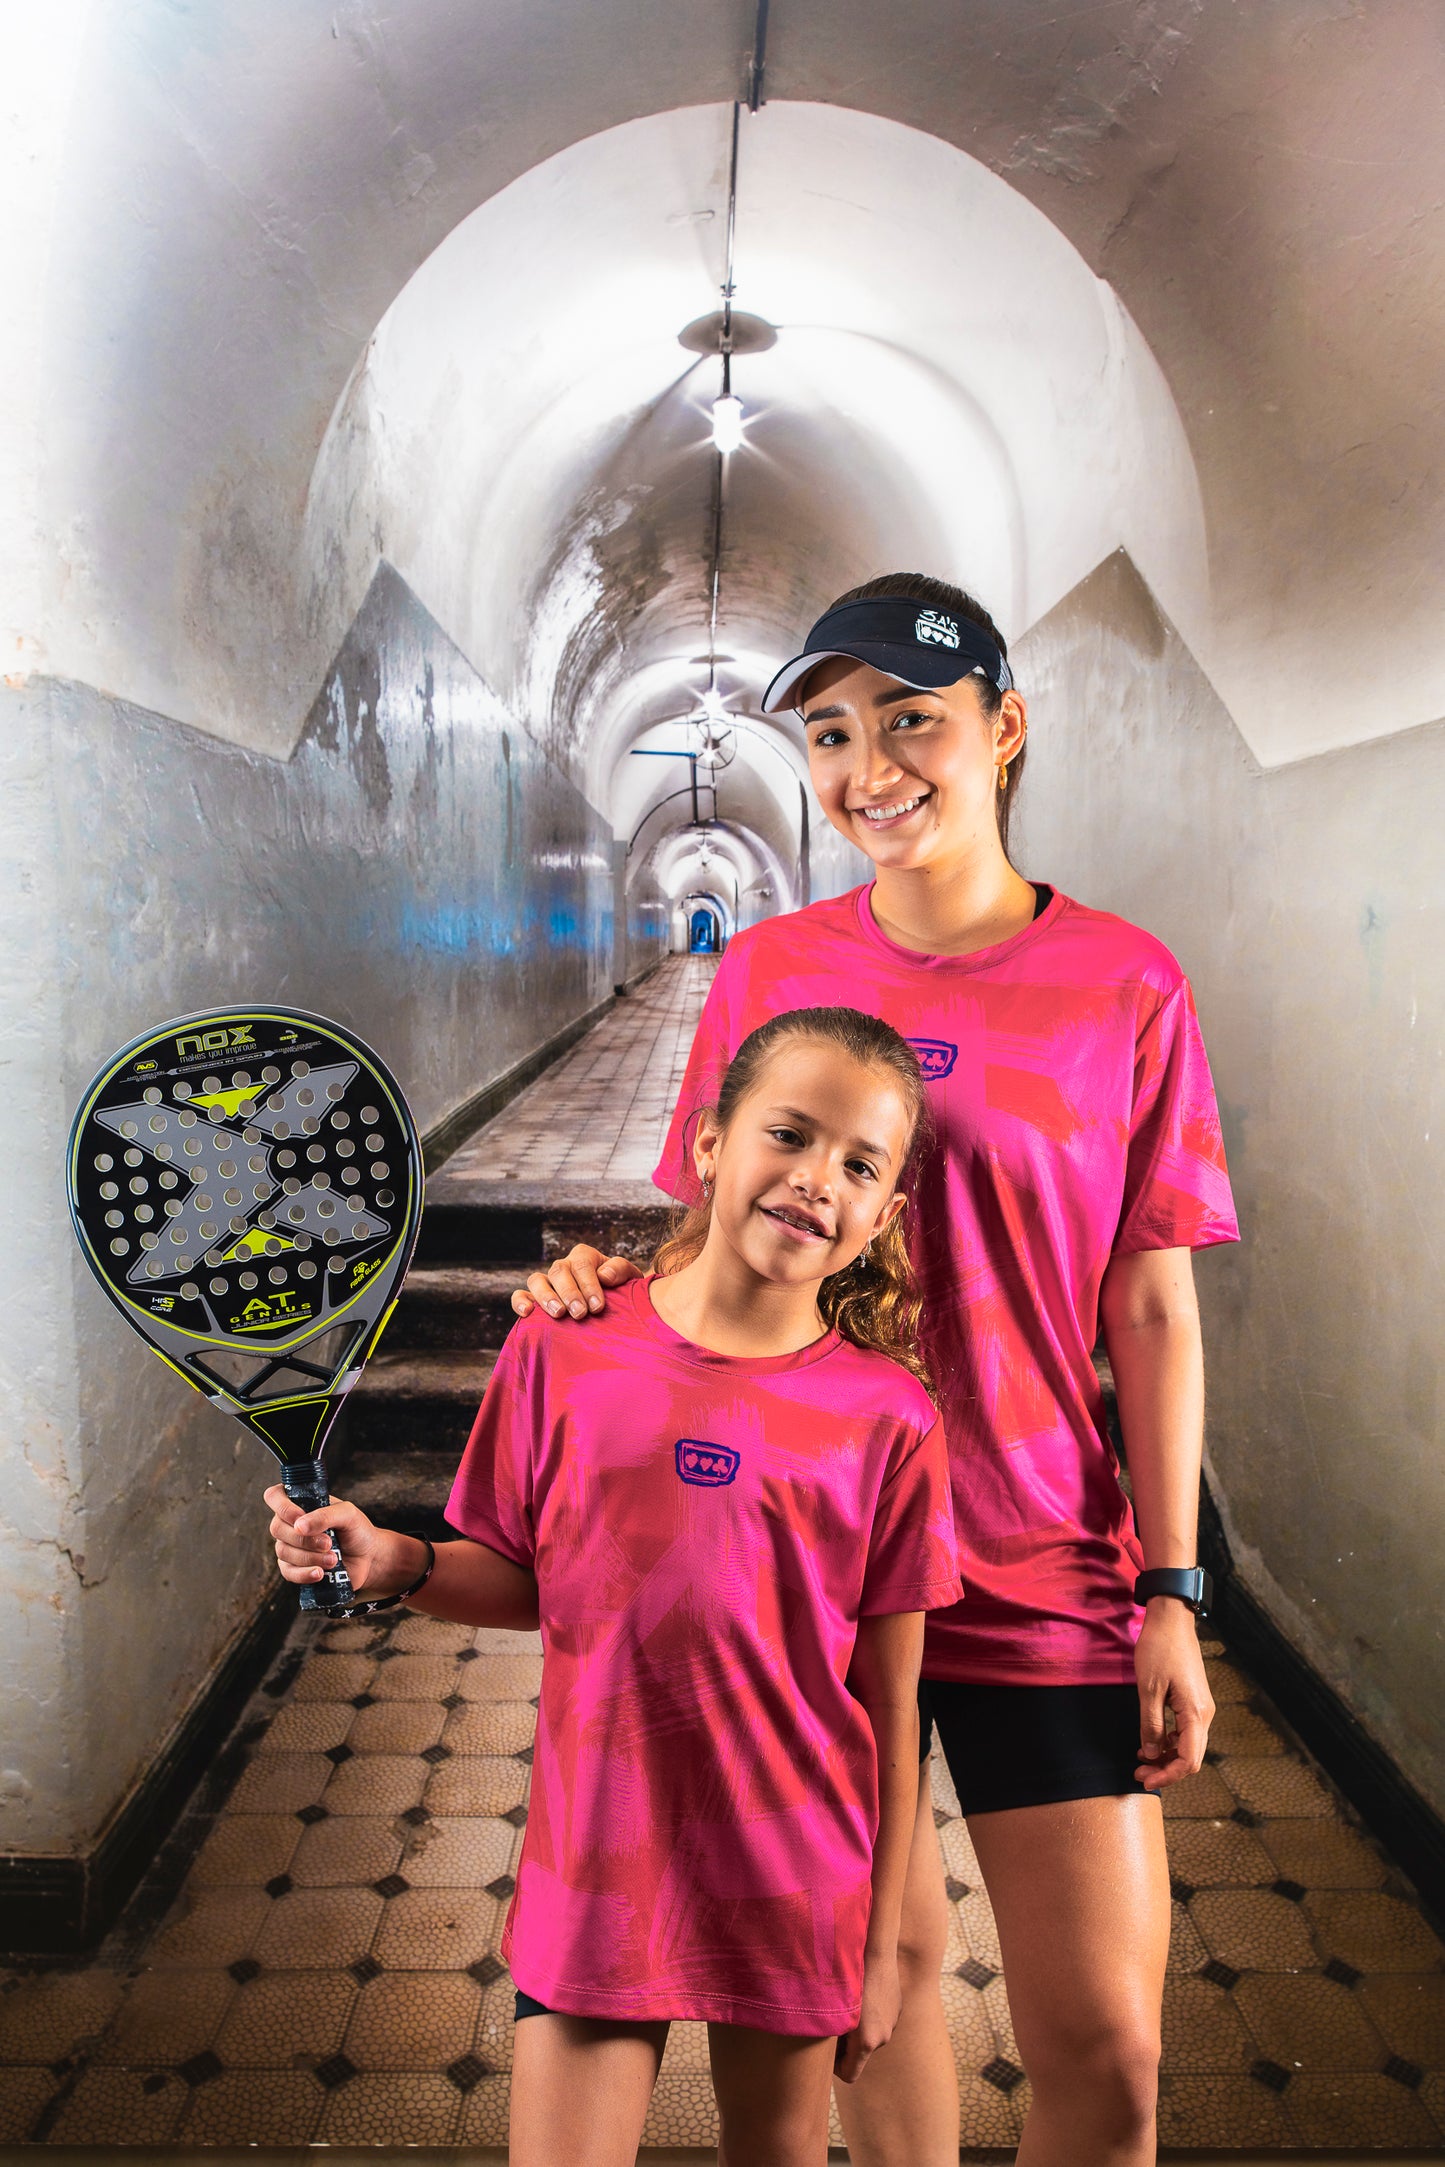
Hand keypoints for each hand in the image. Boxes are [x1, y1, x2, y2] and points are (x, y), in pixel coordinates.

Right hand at [264, 1484, 412, 1596]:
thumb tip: (299, 1526)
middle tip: (329, 1543)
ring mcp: (290, 1547)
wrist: (367, 1558)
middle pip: (277, 1528)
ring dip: (310, 1557)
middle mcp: (290, 1524)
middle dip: (304, 1539)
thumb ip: (326, 1515)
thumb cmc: (356, 1530)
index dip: (283, 1507)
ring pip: (284, 1551)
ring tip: (333, 1559)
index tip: (300, 1518)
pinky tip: (320, 1573)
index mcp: (300, 1503)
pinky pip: (288, 1572)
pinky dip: (304, 1574)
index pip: (274, 1496)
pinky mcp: (294, 1568)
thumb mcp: (348, 1514)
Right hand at [510, 1243, 641, 1320]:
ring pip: (537, 1280)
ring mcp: (548, 1282)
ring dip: (546, 1297)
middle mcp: (564, 1267)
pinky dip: (520, 1302)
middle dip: (570, 1292)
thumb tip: (605, 1275)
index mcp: (585, 1257)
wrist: (618, 1308)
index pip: (582, 1264)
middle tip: (580, 1313)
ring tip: (558, 1314)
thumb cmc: (623, 1293)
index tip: (598, 1307)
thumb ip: (621, 1271)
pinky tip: (527, 1313)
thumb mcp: (630, 1279)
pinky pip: (521, 1296)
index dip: (589, 1285)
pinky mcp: (535, 1299)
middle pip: (559, 1271)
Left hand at [834, 1949, 900, 2083]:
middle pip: (859, 2055)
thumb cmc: (849, 1979)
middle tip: (831, 2025)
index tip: (825, 2052)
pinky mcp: (897, 2009)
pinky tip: (862, 1994)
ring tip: (846, 2005)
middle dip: (844, 2046)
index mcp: (866, 2042)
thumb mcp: (834, 2010)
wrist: (876, 1951)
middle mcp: (882, 2037)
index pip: (849, 2075)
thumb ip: (827, 2035)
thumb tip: (814, 2047)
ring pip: (869, 2036)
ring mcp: (892, 2023)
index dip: (834, 2068)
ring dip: (857, 2028)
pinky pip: (879, 2020)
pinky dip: (869, 2015)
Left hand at [1134, 1597, 1215, 1788]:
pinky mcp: (1194, 1700)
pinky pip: (1185, 1731)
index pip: (1188, 1760)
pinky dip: (1169, 1741)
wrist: (1172, 1619)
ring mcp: (1201, 1707)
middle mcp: (1204, 1714)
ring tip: (1140, 1758)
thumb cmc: (1159, 1650)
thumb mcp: (1148, 1689)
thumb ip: (1150, 1724)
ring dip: (1166, 1756)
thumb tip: (1150, 1754)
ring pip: (1188, 1745)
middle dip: (1165, 1769)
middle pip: (1190, 1757)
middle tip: (1138, 1773)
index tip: (1144, 1779)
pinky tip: (1150, 1739)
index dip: (1167, 1775)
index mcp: (1195, 1714)